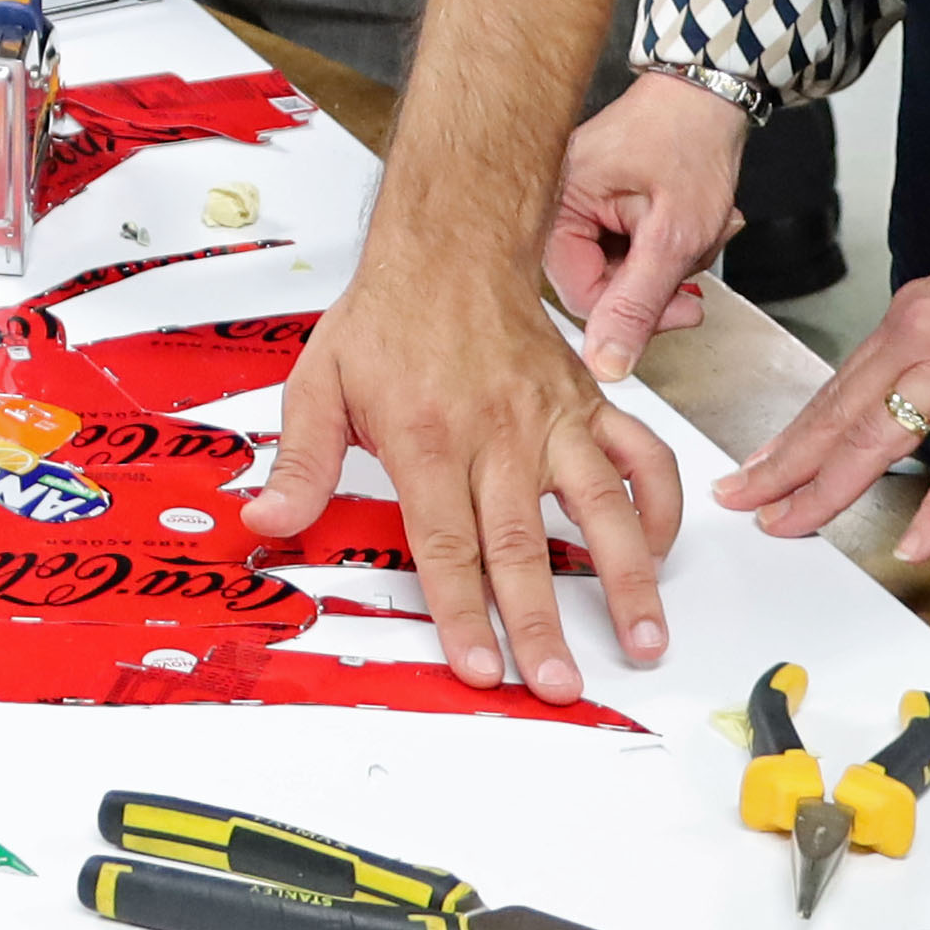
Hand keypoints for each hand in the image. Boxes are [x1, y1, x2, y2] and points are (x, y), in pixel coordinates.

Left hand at [240, 243, 682, 698]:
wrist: (449, 244)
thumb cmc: (387, 316)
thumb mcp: (319, 384)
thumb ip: (301, 463)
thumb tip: (267, 521)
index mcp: (427, 435)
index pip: (446, 542)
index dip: (463, 612)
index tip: (482, 668)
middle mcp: (496, 430)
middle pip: (522, 542)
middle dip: (542, 622)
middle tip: (560, 685)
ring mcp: (552, 418)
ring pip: (601, 506)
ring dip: (627, 577)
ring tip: (645, 639)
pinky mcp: (588, 403)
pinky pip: (641, 455)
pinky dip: (662, 504)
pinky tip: (662, 551)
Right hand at [545, 72, 752, 380]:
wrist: (708, 93)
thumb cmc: (689, 143)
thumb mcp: (673, 235)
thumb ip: (639, 303)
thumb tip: (608, 363)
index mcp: (556, 207)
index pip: (580, 296)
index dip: (638, 314)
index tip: (684, 305)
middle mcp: (557, 205)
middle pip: (602, 285)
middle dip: (660, 278)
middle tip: (695, 253)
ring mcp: (578, 202)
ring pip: (621, 270)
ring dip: (671, 260)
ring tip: (700, 224)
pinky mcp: (600, 201)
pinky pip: (628, 247)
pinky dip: (666, 242)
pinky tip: (689, 218)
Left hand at [720, 196, 929, 561]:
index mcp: (908, 322)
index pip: (837, 389)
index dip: (794, 432)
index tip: (759, 463)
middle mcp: (917, 344)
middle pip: (835, 415)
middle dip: (783, 464)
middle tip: (741, 499)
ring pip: (874, 436)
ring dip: (826, 487)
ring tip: (789, 522)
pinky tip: (915, 545)